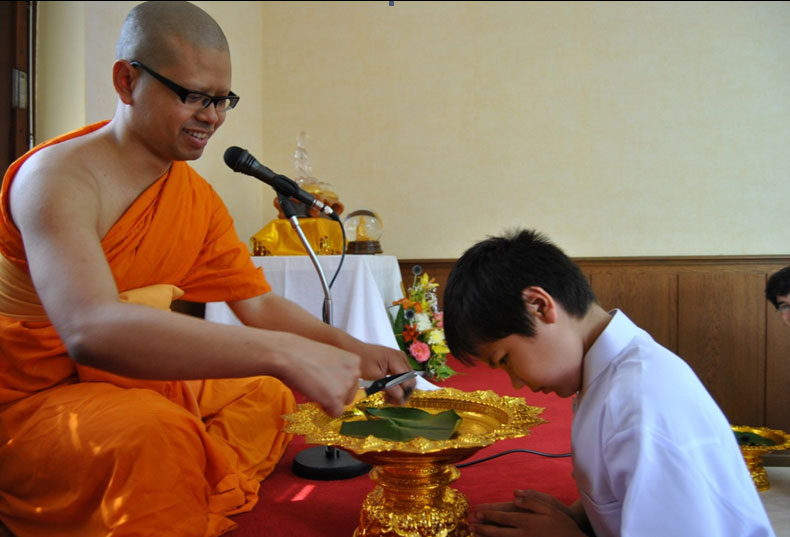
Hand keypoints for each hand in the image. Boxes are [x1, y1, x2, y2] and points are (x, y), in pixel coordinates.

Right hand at [276, 340, 361, 417]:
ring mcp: (347, 386)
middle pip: (350, 395)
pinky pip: (334, 413)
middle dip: (335, 394)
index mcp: (354, 360)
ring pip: (342, 404)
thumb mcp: (329, 359)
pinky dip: (324, 409)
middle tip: (317, 385)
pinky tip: (313, 395)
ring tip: (313, 387)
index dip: (336, 384)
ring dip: (328, 401)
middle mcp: (355, 372)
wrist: (287, 354)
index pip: (352, 382)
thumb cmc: (302, 354)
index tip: (324, 378)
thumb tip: (338, 388)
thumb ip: (339, 371)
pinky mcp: (336, 399)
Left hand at [357, 343, 414, 404]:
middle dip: (402, 393)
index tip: (393, 402)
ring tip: (387, 397)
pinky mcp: (398, 362)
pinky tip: (388, 390)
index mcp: (396, 359)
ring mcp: (401, 359)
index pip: (408, 380)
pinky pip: (402, 376)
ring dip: (400, 390)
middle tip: (390, 401)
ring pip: (407, 380)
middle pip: (410, 381)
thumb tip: (400, 397)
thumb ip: (388, 386)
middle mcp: (402, 357)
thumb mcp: (374, 375)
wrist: (355, 350)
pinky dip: (397, 384)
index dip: (403, 393)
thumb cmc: (362, 360)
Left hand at [470, 491, 586, 536]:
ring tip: (475, 534)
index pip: (502, 515)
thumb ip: (531, 499)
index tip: (476, 512)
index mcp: (526, 520)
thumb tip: (514, 494)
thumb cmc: (563, 523)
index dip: (488, 513)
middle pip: (498, 530)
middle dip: (482, 527)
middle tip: (469, 525)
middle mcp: (523, 533)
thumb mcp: (550, 506)